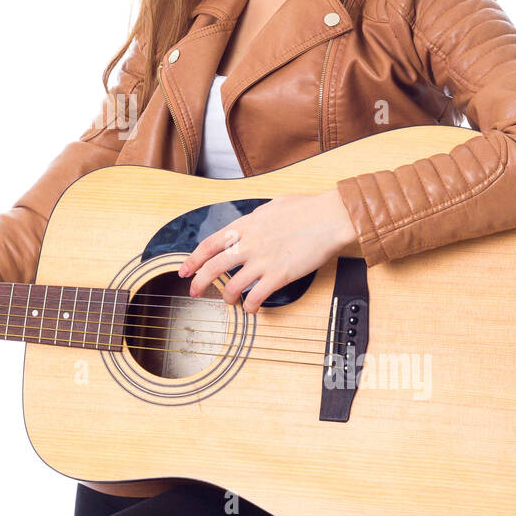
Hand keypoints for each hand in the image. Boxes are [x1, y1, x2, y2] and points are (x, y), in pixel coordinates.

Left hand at [176, 189, 359, 312]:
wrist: (330, 217)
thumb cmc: (306, 209)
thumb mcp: (271, 206)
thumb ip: (255, 219)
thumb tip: (249, 226)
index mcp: (245, 226)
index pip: (209, 244)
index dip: (192, 260)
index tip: (184, 270)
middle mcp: (249, 244)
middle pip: (213, 268)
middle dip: (199, 283)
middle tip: (193, 292)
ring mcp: (263, 261)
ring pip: (232, 286)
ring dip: (226, 297)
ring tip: (228, 301)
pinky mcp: (279, 275)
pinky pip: (257, 297)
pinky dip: (250, 307)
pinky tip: (251, 308)